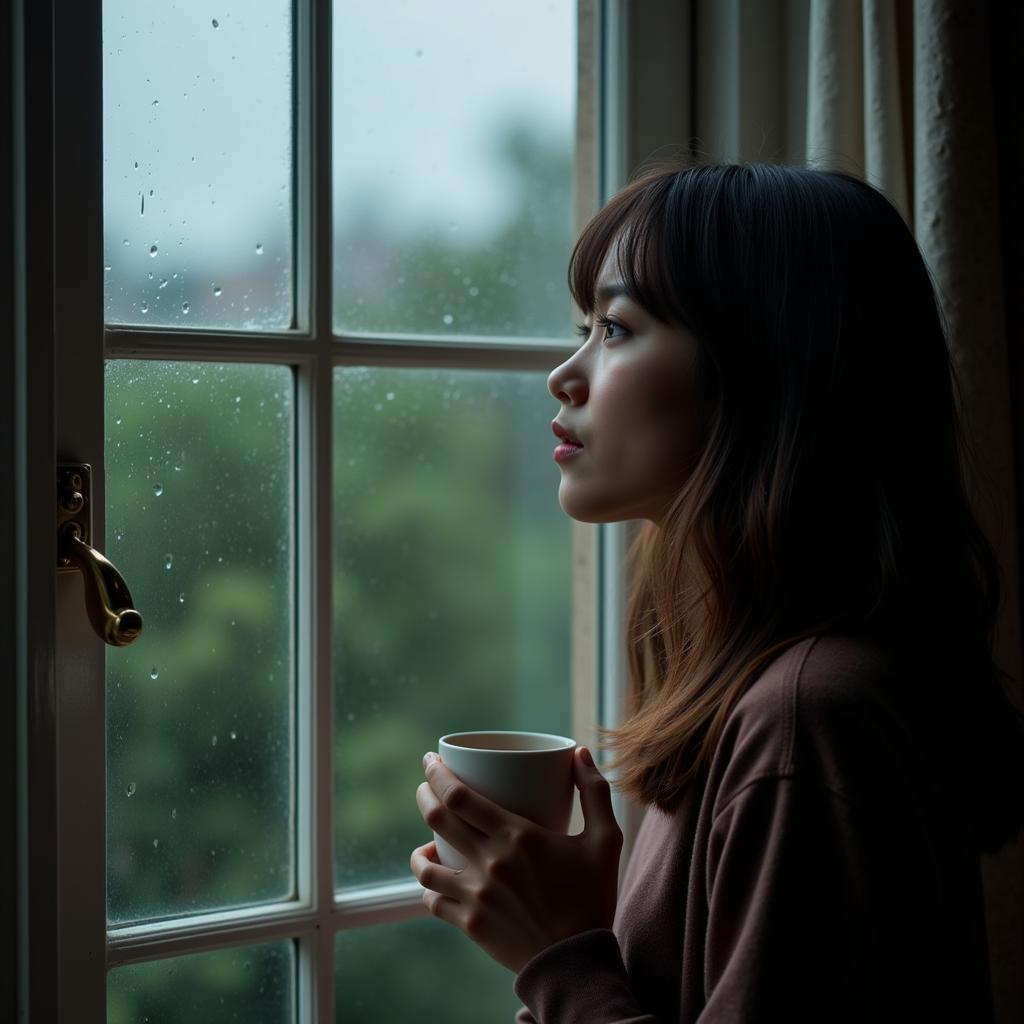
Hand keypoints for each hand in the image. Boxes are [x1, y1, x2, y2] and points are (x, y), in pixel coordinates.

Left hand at [410, 746, 622, 973]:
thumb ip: (595, 793)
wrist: (578, 963)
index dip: (437, 773)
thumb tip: (580, 753)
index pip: (460, 796)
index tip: (431, 759)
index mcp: (518, 836)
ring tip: (426, 841)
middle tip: (426, 785)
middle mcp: (490, 862)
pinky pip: (433, 901)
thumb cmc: (593, 898)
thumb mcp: (606, 841)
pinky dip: (427, 887)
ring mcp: (476, 896)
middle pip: (438, 819)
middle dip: (425, 794)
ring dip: (419, 847)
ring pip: (426, 865)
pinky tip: (435, 879)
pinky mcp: (470, 924)